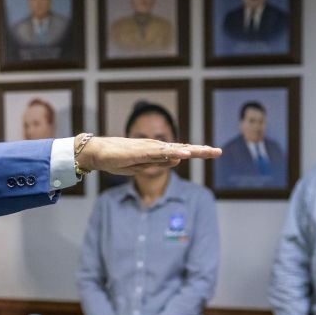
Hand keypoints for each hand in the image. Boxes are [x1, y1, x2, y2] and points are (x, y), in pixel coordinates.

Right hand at [77, 135, 220, 176]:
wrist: (97, 153)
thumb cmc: (116, 159)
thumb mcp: (141, 166)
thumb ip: (158, 163)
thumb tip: (178, 160)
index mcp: (156, 152)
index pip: (180, 152)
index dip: (197, 152)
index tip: (213, 152)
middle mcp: (155, 147)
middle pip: (182, 149)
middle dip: (201, 150)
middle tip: (219, 152)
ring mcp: (148, 148)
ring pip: (174, 149)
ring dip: (192, 150)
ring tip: (209, 151)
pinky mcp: (140, 151)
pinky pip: (160, 152)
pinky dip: (174, 152)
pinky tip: (185, 153)